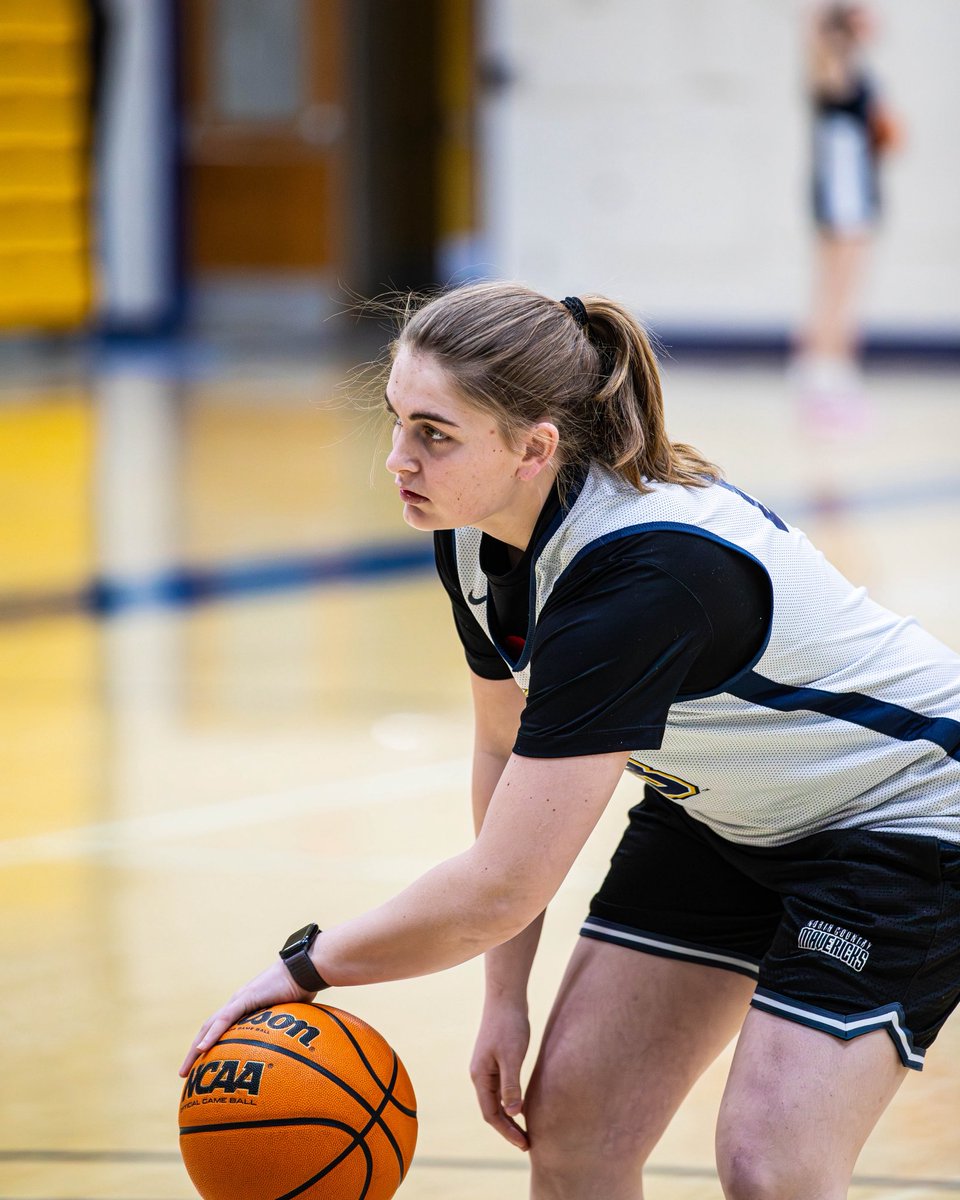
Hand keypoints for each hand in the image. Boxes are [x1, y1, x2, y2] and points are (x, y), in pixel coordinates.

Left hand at [179, 959, 315, 1077]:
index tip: (202, 1064)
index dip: (210, 1044)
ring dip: (196, 1048)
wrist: (306, 969)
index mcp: (247, 1006)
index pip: (221, 1028)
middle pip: (209, 1029)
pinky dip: (212, 1035)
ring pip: (210, 1026)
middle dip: (195, 1051)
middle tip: (185, 1073)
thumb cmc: (304, 989)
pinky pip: (224, 1019)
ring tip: (186, 1070)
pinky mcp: (246, 998)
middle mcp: (238, 1002)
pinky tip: (202, 1048)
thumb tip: (293, 1051)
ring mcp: (240, 999)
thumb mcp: (292, 1015)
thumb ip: (286, 1030)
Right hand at [469, 1002, 530, 1150]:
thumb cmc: (509, 1025)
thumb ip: (511, 1084)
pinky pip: (502, 1088)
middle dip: (508, 1128)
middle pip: (492, 1110)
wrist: (506, 996)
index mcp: (480, 1076)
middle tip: (528, 1143)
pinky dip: (511, 1101)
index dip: (506, 1131)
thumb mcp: (512, 1056)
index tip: (524, 1143)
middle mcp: (480, 1074)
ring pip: (496, 1100)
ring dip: (510, 1116)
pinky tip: (524, 1106)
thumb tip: (513, 1112)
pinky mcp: (496, 1059)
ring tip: (526, 1131)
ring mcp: (487, 1067)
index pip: (490, 1114)